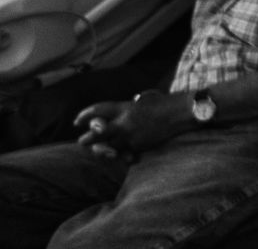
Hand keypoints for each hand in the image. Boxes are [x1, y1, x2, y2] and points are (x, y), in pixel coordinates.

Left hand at [73, 92, 190, 156]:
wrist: (180, 113)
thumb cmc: (165, 103)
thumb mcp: (143, 101)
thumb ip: (128, 109)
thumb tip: (120, 113)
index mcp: (124, 107)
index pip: (97, 110)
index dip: (84, 116)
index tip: (77, 122)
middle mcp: (123, 122)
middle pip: (97, 133)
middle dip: (88, 139)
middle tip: (81, 141)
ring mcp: (130, 135)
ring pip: (109, 147)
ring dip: (103, 150)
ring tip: (99, 151)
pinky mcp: (138, 146)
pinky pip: (125, 154)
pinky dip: (124, 156)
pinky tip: (124, 157)